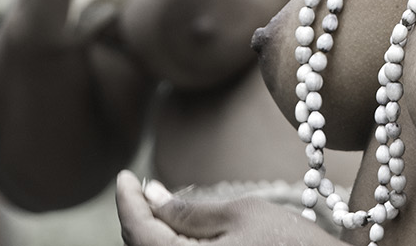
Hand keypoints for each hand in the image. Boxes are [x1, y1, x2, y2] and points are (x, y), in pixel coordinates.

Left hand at [115, 171, 327, 244]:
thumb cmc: (290, 244)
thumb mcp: (242, 214)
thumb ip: (190, 211)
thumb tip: (152, 197)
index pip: (138, 232)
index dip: (127, 202)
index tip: (125, 176)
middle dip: (137, 220)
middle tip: (139, 189)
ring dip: (152, 237)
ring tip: (158, 209)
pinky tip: (179, 233)